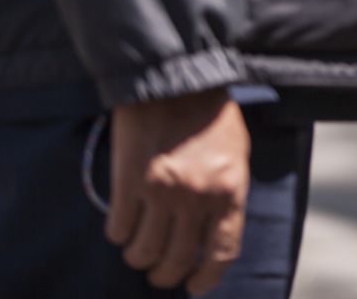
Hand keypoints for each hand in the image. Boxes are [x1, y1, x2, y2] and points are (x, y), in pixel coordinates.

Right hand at [106, 90, 250, 294]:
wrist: (175, 78)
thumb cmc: (211, 115)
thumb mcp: (237, 154)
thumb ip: (228, 194)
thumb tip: (213, 235)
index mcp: (231, 191)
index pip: (223, 252)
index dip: (207, 278)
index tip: (194, 286)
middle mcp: (198, 197)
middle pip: (178, 259)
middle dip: (165, 274)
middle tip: (158, 272)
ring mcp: (163, 191)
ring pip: (144, 251)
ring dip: (138, 257)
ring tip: (138, 251)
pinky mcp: (130, 181)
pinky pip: (119, 228)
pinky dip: (119, 234)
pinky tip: (121, 228)